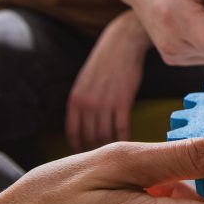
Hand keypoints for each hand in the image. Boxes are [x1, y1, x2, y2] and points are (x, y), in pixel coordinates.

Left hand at [66, 10, 148, 151]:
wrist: (122, 42)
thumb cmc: (106, 61)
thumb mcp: (85, 80)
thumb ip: (83, 101)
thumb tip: (86, 122)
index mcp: (75, 99)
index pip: (73, 134)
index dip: (78, 148)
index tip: (86, 156)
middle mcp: (86, 104)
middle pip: (89, 138)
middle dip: (95, 151)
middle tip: (104, 161)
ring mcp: (104, 104)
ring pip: (104, 136)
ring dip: (110, 147)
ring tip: (118, 154)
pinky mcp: (122, 102)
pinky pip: (121, 129)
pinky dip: (124, 140)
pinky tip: (130, 144)